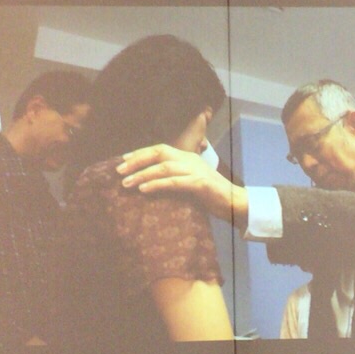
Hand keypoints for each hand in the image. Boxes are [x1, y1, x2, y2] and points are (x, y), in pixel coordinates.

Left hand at [116, 144, 247, 225]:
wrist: (235, 204)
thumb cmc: (210, 197)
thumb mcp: (189, 183)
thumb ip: (174, 179)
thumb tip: (148, 183)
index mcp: (188, 157)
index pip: (160, 149)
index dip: (140, 153)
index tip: (123, 160)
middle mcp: (191, 159)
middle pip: (159, 153)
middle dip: (137, 160)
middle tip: (119, 171)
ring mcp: (196, 170)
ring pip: (164, 167)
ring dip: (142, 174)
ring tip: (126, 183)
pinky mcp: (200, 184)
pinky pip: (174, 182)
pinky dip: (157, 184)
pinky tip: (144, 189)